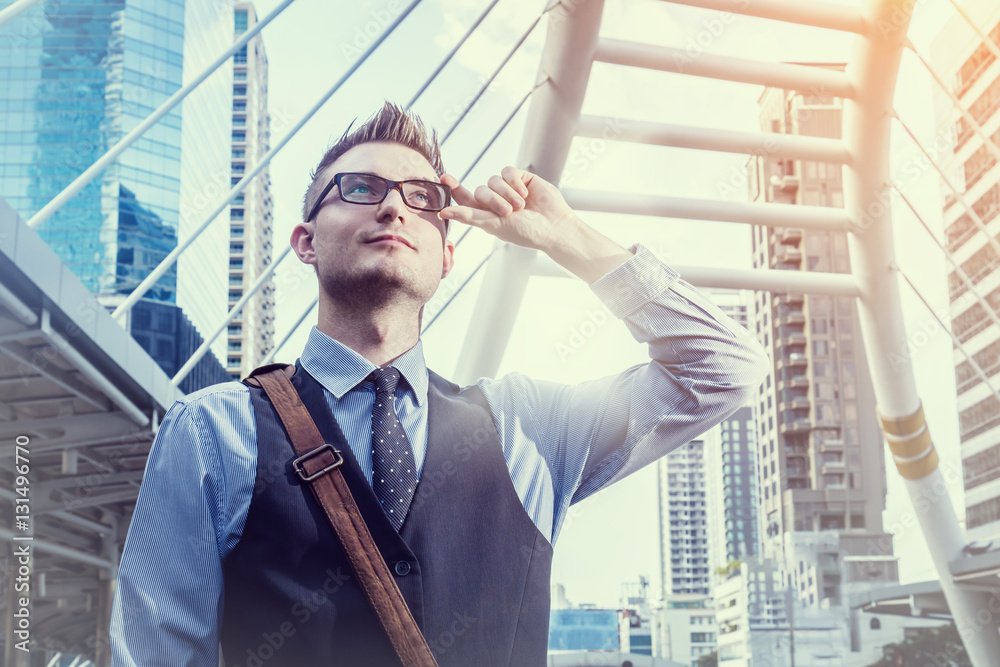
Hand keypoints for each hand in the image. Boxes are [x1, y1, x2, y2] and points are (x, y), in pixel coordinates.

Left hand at [438, 166, 576, 250]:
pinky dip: (515, 183)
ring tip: (521, 206)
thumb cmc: (524, 232)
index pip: (464, 197)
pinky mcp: (521, 177)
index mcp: (485, 213)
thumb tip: (441, 213)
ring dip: (507, 193)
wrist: (552, 226)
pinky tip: (526, 193)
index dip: (454, 188)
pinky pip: (508, 172)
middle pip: (481, 190)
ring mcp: (507, 188)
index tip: (444, 178)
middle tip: (509, 212)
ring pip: (494, 180)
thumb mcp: (493, 225)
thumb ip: (467, 216)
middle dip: (494, 200)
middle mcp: (495, 200)